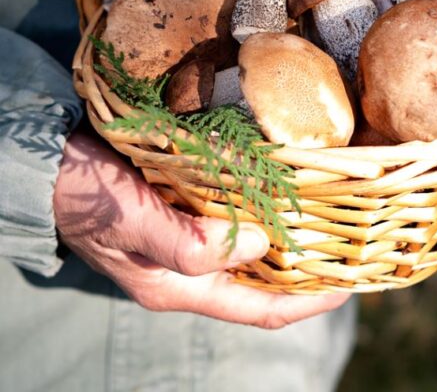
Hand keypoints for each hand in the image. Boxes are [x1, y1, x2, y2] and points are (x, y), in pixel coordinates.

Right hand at [54, 132, 348, 327]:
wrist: (50, 161)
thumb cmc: (85, 196)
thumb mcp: (132, 224)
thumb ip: (191, 244)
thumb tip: (260, 248)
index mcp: (183, 285)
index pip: (262, 308)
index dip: (310, 302)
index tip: (351, 285)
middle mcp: (194, 267)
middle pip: (267, 280)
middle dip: (310, 266)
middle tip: (353, 241)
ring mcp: (193, 236)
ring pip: (259, 245)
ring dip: (294, 233)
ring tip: (335, 214)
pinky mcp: (191, 206)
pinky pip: (242, 213)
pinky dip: (269, 204)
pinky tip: (291, 186)